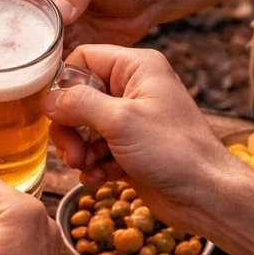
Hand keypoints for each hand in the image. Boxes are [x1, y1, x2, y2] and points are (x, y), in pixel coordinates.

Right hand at [43, 45, 236, 232]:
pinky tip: (100, 179)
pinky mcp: (130, 149)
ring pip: (84, 128)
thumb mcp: (121, 120)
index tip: (54, 112)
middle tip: (72, 153)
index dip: (64, 83)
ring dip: (79, 151)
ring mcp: (132, 120)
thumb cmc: (175, 151)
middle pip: (79, 97)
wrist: (206, 195)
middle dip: (69, 128)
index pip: (83, 59)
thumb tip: (47, 99)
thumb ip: (78, 104)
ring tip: (87, 169)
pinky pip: (97, 151)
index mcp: (137, 68)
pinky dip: (93, 166)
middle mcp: (134, 89)